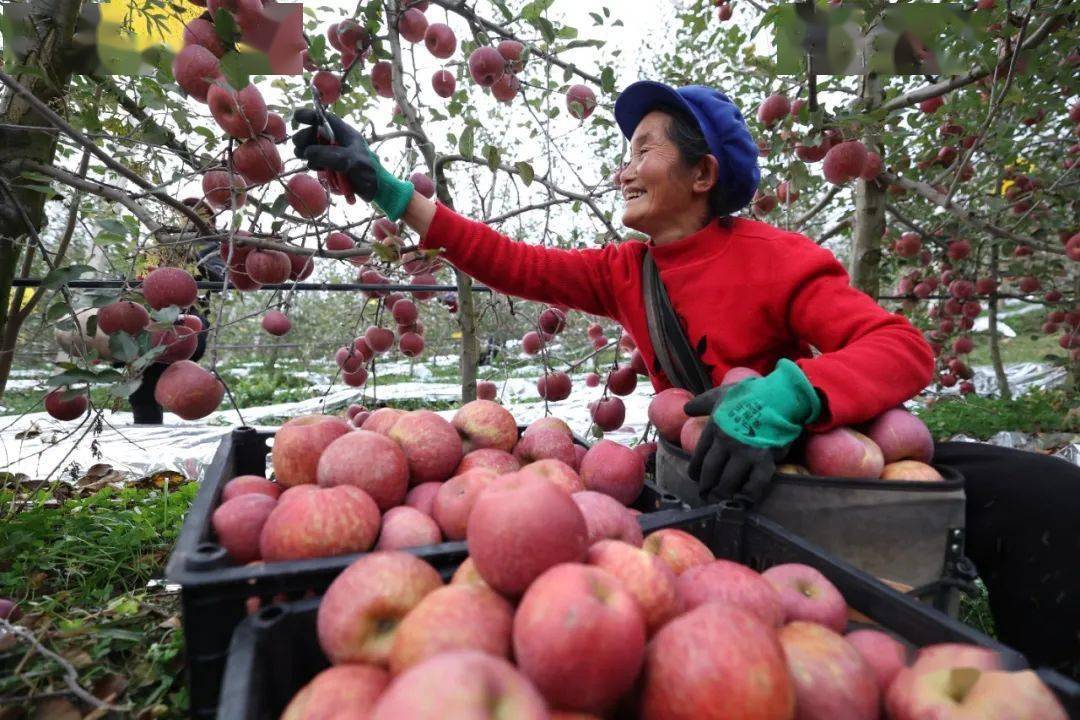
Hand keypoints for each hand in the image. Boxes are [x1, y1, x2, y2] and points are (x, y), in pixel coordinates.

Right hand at [290, 108, 413, 219]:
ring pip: (310, 148)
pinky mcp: (329, 166)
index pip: (324, 118)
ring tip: (310, 161)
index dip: (310, 115)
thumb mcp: (350, 161)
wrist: (374, 191)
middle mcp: (335, 141)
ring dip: (305, 153)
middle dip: (304, 138)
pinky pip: (314, 162)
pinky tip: (318, 169)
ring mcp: (331, 153)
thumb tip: (307, 153)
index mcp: (343, 132)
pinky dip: (312, 164)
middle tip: (300, 149)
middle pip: (312, 133)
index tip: (296, 117)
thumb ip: (329, 155)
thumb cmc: (367, 171)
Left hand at [685, 389, 785, 503]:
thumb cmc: (751, 394)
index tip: (694, 478)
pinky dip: (748, 495)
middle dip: (706, 486)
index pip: (699, 455)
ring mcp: (745, 453)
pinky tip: (744, 500)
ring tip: (720, 500)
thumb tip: (685, 409)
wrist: (781, 396)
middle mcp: (726, 443)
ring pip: (728, 481)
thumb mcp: (721, 394)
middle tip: (705, 494)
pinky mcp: (764, 460)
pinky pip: (754, 484)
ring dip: (722, 493)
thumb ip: (702, 402)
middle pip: (711, 471)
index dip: (695, 470)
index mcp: (715, 428)